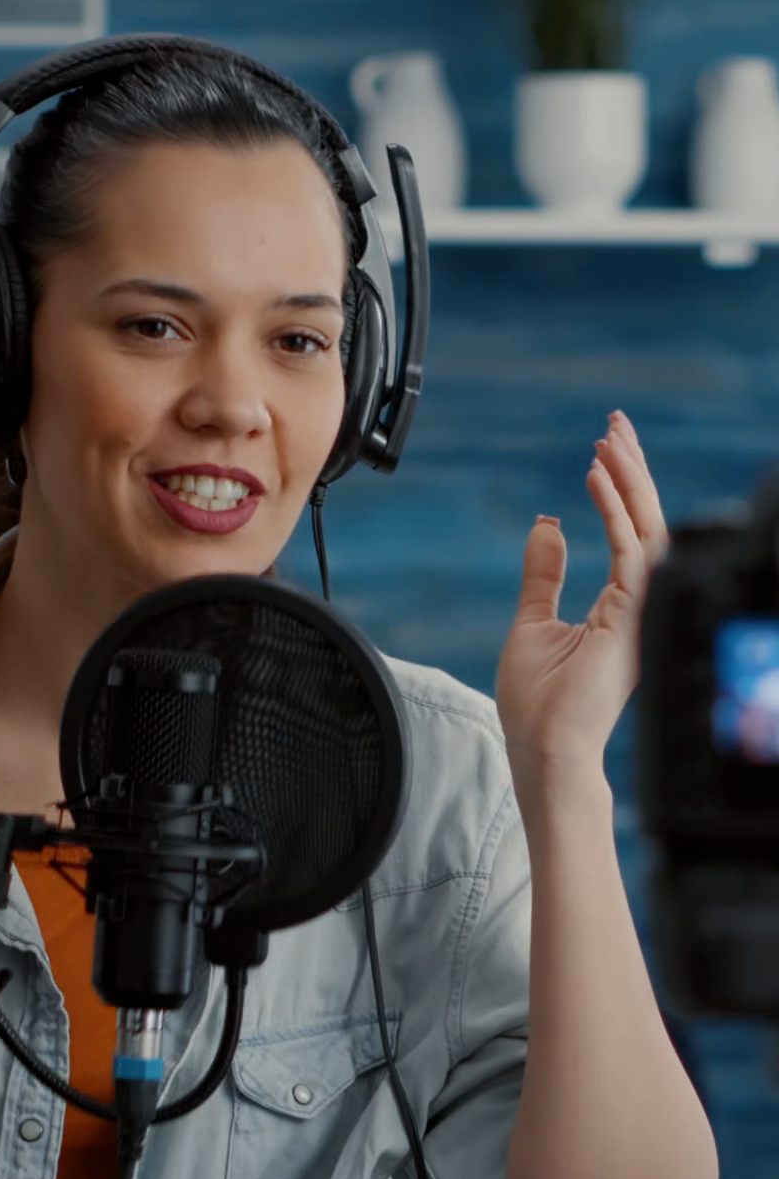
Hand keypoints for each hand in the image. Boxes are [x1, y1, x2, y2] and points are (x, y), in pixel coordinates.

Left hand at [495, 409, 667, 802]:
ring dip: (628, 481)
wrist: (543, 753)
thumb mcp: (531, 624)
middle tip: (616, 424)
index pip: (627, 534)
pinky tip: (597, 478)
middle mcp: (637, 607)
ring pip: (646, 531)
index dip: (619, 488)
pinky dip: (614, 512)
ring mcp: (639, 614)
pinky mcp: (631, 620)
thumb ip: (543, 574)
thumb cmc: (536, 705)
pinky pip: (631, 552)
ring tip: (609, 440)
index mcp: (619, 608)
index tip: (604, 449)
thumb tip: (547, 523)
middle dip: (633, 471)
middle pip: (645, 524)